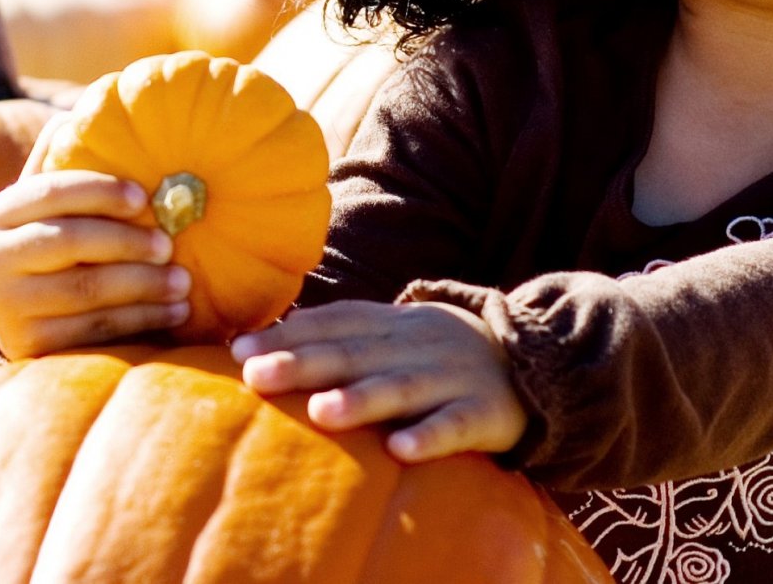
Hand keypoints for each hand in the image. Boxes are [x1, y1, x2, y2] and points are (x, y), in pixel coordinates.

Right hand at [0, 170, 191, 360]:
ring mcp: (8, 306)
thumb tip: (74, 113)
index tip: (144, 197)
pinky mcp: (30, 345)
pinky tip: (173, 313)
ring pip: (86, 290)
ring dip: (144, 285)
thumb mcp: (41, 205)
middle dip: (128, 241)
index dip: (100, 190)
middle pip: (71, 241)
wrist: (15, 315)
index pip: (51, 191)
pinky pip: (94, 331)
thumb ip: (55, 161)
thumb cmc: (46, 243)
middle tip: (171, 243)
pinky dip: (141, 321)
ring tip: (184, 281)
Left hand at [229, 300, 528, 463]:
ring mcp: (451, 377)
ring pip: (402, 387)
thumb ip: (337, 333)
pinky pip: (456, 425)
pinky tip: (402, 450)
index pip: (333, 322)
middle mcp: (415, 344)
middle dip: (304, 363)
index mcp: (390, 322)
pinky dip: (430, 435)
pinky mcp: (484, 413)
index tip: (240, 351)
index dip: (288, 334)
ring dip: (362, 399)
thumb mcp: (392, 331)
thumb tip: (260, 341)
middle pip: (355, 352)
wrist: (532, 357)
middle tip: (258, 376)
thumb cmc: (434, 353)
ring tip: (321, 412)